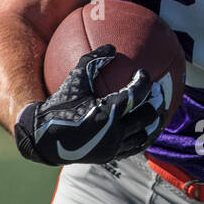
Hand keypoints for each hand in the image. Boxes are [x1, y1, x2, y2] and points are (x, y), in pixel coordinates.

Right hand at [14, 46, 167, 166]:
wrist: (44, 138)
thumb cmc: (58, 106)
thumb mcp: (73, 81)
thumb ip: (92, 62)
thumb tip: (111, 47)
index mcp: (107, 113)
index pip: (135, 95)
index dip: (144, 82)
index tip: (143, 73)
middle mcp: (114, 132)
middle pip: (146, 117)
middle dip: (156, 103)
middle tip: (159, 92)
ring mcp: (113, 147)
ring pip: (144, 137)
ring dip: (154, 124)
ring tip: (159, 113)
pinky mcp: (110, 156)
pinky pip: (134, 148)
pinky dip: (142, 138)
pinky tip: (144, 128)